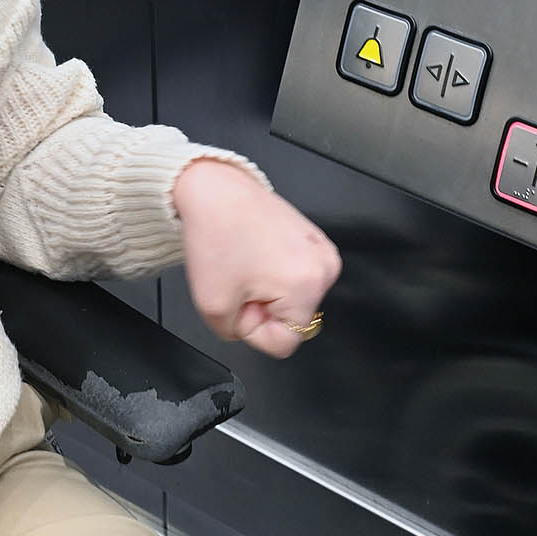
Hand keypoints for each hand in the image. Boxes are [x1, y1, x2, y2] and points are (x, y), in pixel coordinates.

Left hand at [174, 159, 340, 355]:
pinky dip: (274, 275)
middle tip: (240, 281)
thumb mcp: (212, 305)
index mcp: (306, 285)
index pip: (285, 343)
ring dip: (267, 292)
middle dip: (261, 309)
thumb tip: (251, 330)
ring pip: (294, 300)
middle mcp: (324, 268)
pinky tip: (256, 256)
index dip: (254, 330)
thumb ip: (235, 334)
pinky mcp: (315, 242)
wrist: (217, 192)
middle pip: (292, 320)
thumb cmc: (217, 234)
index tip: (240, 303)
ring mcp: (323, 253)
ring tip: (247, 265)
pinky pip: (296, 278)